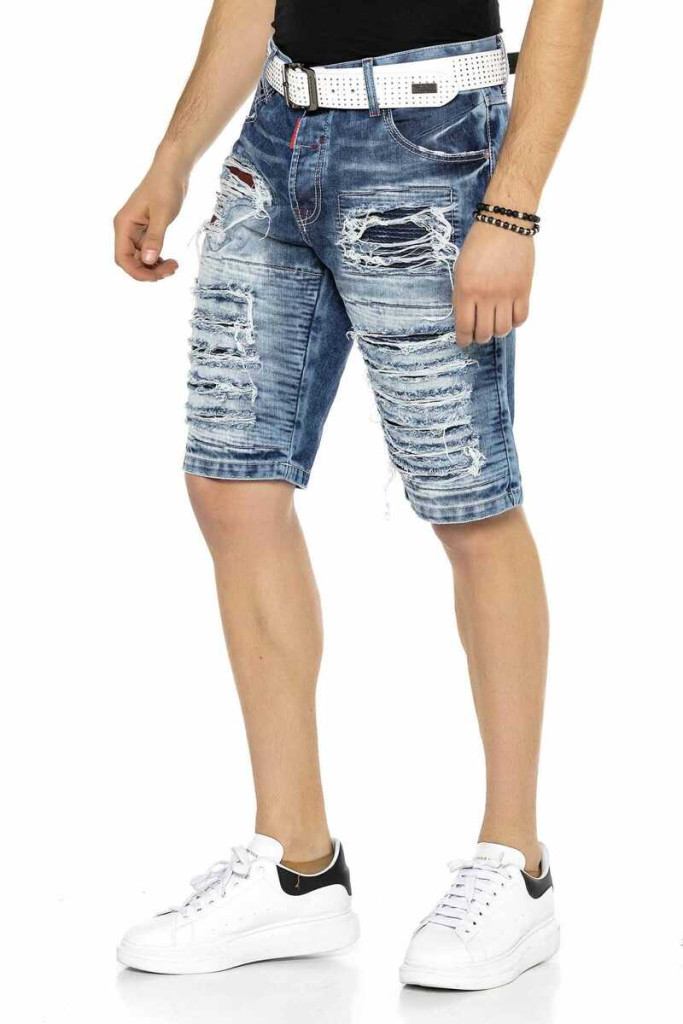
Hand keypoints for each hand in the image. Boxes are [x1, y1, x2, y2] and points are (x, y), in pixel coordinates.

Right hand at [114, 159, 187, 281]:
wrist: (172, 171)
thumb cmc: (165, 187)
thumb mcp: (162, 214)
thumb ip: (155, 238)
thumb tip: (149, 260)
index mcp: (124, 225)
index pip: (122, 258)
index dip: (137, 272)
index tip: (157, 277)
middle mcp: (126, 229)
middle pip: (131, 261)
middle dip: (149, 271)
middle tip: (172, 270)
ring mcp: (135, 231)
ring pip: (140, 259)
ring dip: (155, 267)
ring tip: (174, 265)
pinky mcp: (145, 230)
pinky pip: (147, 252)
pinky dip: (157, 259)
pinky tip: (170, 260)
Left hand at [453, 220, 534, 346]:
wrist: (505, 225)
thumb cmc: (479, 245)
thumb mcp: (461, 269)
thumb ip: (461, 295)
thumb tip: (464, 319)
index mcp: (466, 290)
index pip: (464, 326)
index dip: (464, 339)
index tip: (464, 342)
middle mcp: (486, 295)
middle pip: (484, 332)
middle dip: (480, 337)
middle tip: (480, 333)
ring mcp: (506, 294)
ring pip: (503, 329)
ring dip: (498, 331)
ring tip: (495, 324)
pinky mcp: (524, 290)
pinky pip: (521, 318)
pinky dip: (515, 322)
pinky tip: (510, 315)